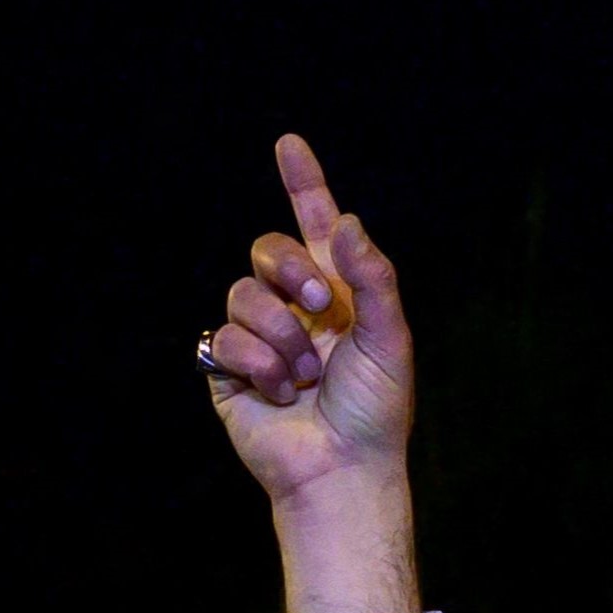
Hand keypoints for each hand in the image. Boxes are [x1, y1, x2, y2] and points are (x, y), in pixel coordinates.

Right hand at [202, 131, 419, 612]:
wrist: (340, 468)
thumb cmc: (374, 410)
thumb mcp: (390, 338)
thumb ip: (373, 276)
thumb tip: (346, 223)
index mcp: (338, 292)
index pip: (316, 224)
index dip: (302, 183)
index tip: (289, 144)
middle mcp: (295, 306)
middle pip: (268, 249)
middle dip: (291, 270)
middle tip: (322, 306)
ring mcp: (259, 336)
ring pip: (243, 294)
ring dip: (280, 335)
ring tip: (304, 376)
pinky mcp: (226, 368)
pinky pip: (222, 337)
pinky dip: (256, 365)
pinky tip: (278, 393)